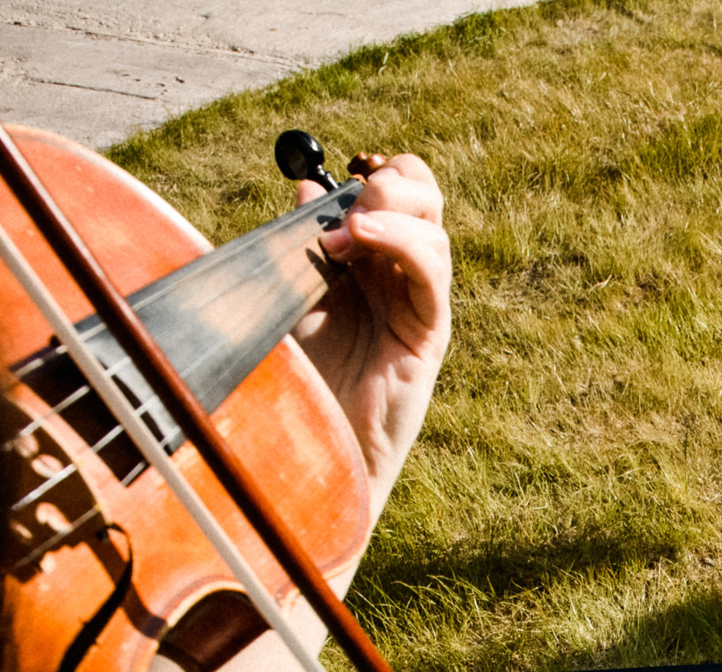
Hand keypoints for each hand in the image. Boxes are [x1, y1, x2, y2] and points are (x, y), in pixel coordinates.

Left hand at [291, 153, 452, 513]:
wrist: (309, 448)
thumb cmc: (295, 381)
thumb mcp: (287, 298)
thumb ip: (299, 243)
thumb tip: (305, 184)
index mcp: (366, 260)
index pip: (394, 192)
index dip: (373, 173)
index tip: (327, 181)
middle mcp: (398, 276)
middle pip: (425, 197)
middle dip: (392, 181)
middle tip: (349, 202)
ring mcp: (418, 304)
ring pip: (434, 229)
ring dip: (389, 213)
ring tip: (340, 237)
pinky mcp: (429, 335)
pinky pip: (434, 274)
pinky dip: (404, 244)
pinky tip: (362, 238)